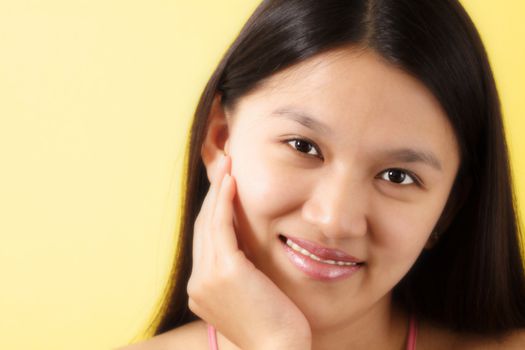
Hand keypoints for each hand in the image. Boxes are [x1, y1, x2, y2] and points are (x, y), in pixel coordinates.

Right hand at [187, 154, 311, 349]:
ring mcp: (207, 277)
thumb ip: (242, 272)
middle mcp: (198, 283)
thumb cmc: (276, 327)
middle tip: (225, 167)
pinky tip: (231, 180)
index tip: (225, 187)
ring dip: (218, 189)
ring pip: (209, 222)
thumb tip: (248, 250)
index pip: (206, 241)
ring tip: (228, 164)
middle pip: (203, 227)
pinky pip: (220, 225)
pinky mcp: (224, 270)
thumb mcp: (252, 296)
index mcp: (202, 290)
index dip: (214, 211)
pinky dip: (224, 200)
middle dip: (214, 194)